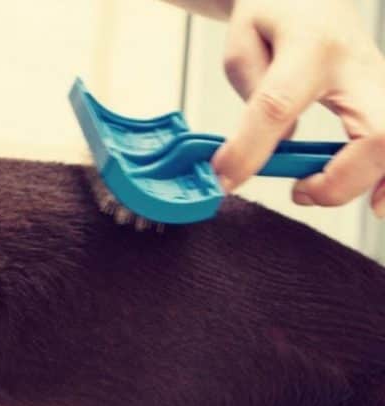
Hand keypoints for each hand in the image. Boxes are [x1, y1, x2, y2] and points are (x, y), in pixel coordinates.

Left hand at [210, 0, 384, 216]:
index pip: (279, 105)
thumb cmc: (276, 13)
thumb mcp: (243, 43)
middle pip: (376, 133)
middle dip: (340, 179)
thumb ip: (254, 96)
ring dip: (370, 183)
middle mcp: (357, 65)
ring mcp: (381, 82)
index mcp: (308, 46)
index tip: (224, 177)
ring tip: (322, 194)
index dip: (250, 148)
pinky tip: (376, 199)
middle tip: (299, 191)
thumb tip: (273, 147)